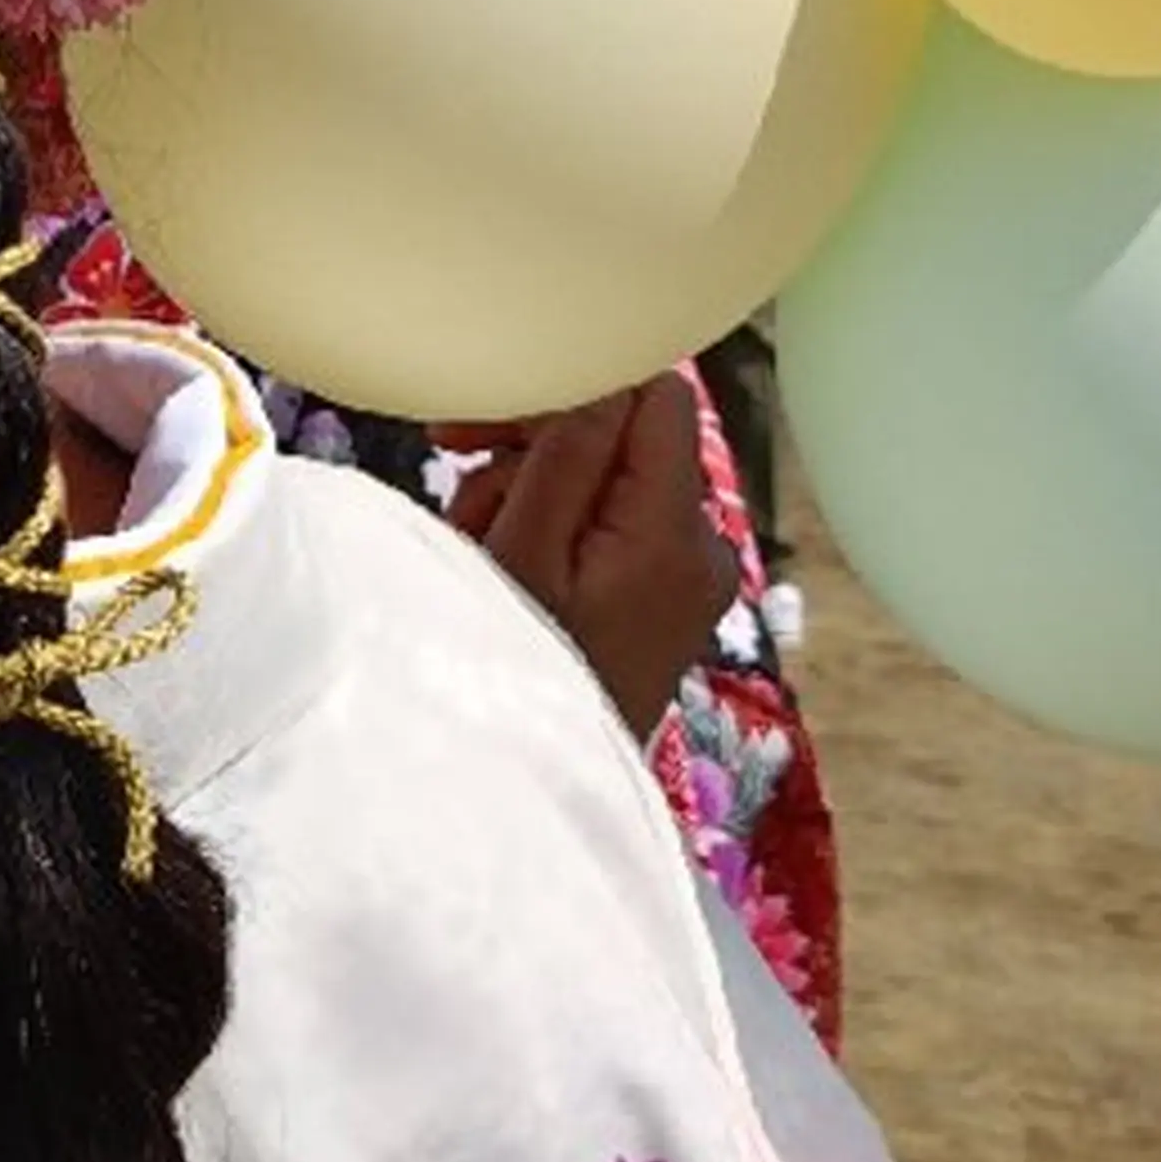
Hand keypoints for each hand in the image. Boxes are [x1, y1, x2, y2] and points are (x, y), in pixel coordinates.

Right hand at [437, 381, 737, 737]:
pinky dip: (560, 521)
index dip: (572, 387)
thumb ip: (569, 457)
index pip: (656, 395)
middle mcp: (703, 546)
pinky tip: (509, 558)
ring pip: (613, 474)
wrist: (536, 784)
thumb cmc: (516, 673)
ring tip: (479, 539)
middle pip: (630, 433)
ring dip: (536, 484)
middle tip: (457, 470)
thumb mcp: (524, 557)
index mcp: (675, 534)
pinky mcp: (670, 591)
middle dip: (539, 443)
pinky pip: (616, 519)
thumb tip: (600, 377)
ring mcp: (691, 573)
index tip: (489, 421)